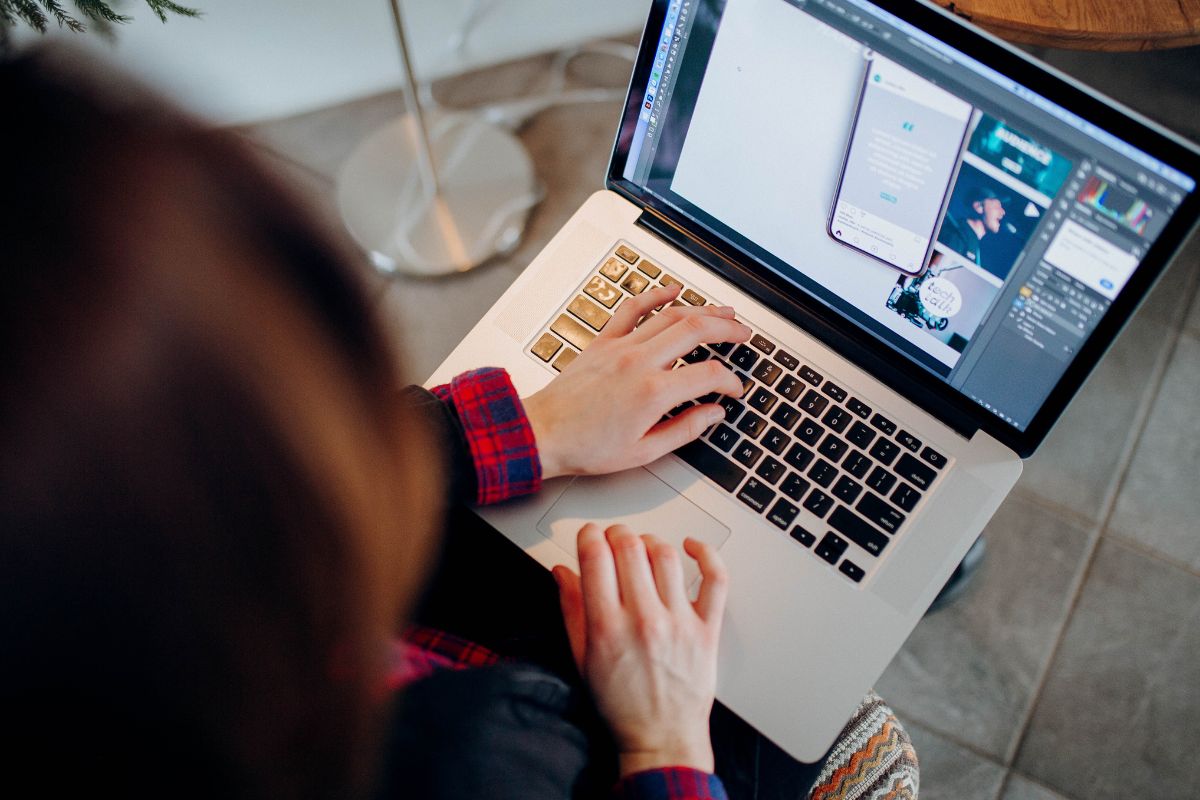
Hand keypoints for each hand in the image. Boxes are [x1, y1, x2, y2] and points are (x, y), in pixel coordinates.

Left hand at [522, 284, 750, 478]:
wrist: (542, 433)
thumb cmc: (585, 447)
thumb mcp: (643, 452)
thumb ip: (685, 430)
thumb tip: (713, 414)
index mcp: (652, 393)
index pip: (708, 375)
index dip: (729, 381)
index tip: (733, 389)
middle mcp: (639, 363)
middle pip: (695, 330)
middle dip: (727, 329)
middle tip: (743, 334)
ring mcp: (620, 347)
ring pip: (670, 315)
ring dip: (702, 310)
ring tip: (724, 312)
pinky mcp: (603, 342)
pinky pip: (632, 308)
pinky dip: (655, 295)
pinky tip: (672, 290)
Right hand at [553, 524, 728, 776]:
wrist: (661, 739)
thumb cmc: (621, 705)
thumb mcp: (581, 659)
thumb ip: (571, 609)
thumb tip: (563, 572)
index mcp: (607, 627)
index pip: (596, 557)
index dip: (589, 535)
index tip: (589, 535)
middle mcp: (644, 620)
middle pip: (630, 548)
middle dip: (617, 533)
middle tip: (613, 539)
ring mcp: (679, 622)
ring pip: (666, 555)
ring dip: (650, 541)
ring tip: (643, 548)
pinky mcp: (707, 629)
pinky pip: (715, 579)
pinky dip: (706, 554)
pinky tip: (692, 546)